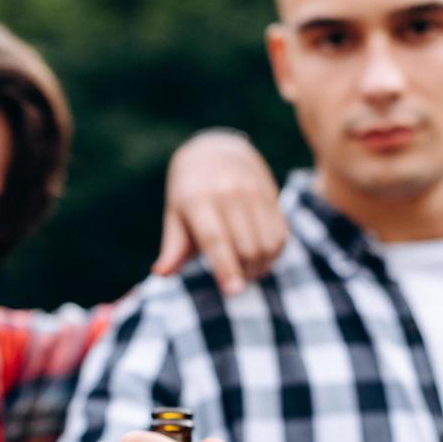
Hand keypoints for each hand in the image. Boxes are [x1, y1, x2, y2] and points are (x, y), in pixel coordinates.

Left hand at [152, 129, 286, 294]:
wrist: (216, 149)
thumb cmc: (189, 193)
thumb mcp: (175, 215)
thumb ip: (173, 247)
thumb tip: (161, 274)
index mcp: (198, 199)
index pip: (215, 239)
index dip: (226, 268)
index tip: (234, 292)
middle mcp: (228, 192)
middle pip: (246, 246)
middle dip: (245, 274)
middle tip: (238, 285)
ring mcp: (253, 191)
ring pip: (267, 242)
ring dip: (262, 266)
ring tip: (251, 273)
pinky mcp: (271, 193)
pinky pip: (281, 232)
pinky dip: (274, 253)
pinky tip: (263, 258)